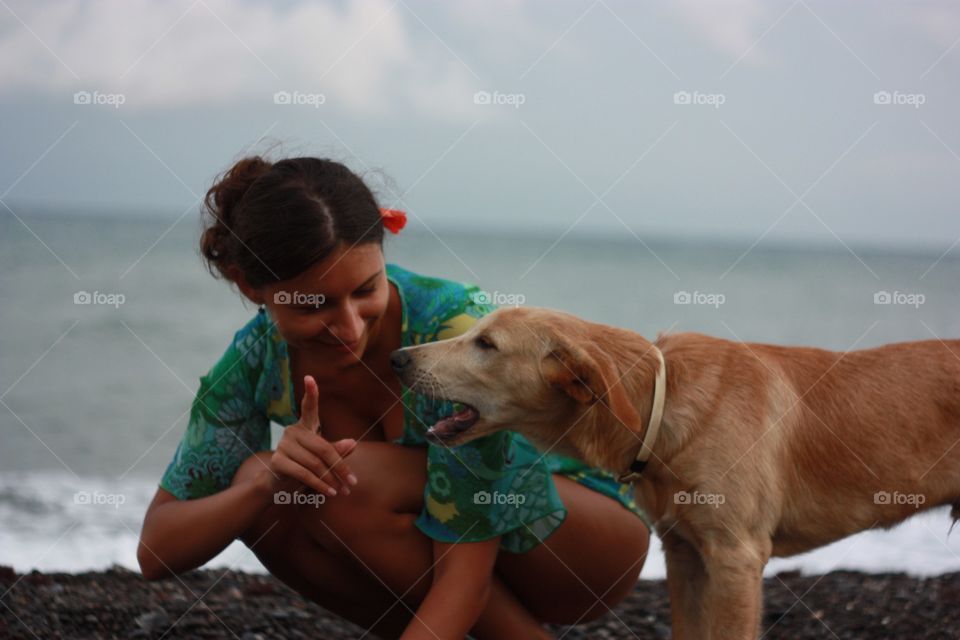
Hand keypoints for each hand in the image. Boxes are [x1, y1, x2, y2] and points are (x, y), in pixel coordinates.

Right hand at [267, 375, 357, 496]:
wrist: (278, 486)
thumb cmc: (304, 468)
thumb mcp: (323, 459)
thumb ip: (337, 451)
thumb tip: (353, 443)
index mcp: (305, 426)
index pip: (308, 407)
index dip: (310, 393)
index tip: (309, 377)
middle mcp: (292, 431)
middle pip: (323, 448)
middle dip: (340, 467)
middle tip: (353, 483)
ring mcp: (283, 445)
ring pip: (315, 463)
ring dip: (331, 479)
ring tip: (342, 490)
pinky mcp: (278, 460)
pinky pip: (304, 473)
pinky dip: (319, 484)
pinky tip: (329, 492)